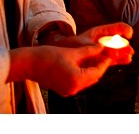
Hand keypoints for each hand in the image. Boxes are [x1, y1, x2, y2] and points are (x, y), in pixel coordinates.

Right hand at [8, 43, 131, 96]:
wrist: (29, 64)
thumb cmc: (49, 55)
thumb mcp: (73, 51)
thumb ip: (89, 51)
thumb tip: (102, 47)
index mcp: (77, 80)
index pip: (97, 72)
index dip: (105, 62)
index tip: (109, 53)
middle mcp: (74, 88)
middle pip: (93, 78)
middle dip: (100, 67)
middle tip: (105, 55)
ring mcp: (68, 91)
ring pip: (86, 80)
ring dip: (92, 70)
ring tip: (96, 58)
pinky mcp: (63, 90)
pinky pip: (78, 82)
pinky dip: (83, 74)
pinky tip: (84, 64)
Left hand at [49, 22, 132, 53]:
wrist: (63, 54)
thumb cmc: (72, 45)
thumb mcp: (85, 44)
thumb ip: (98, 48)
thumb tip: (113, 52)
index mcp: (101, 32)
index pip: (117, 27)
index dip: (125, 29)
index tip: (130, 35)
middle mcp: (104, 40)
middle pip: (119, 41)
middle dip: (125, 46)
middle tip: (130, 51)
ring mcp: (103, 50)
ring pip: (117, 51)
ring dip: (124, 54)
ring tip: (130, 57)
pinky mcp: (102, 59)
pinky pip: (113, 59)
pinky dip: (120, 60)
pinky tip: (127, 61)